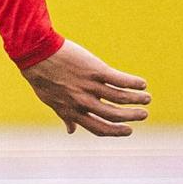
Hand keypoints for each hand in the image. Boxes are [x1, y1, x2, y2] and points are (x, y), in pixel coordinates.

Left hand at [21, 40, 148, 135]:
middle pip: (114, 115)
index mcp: (72, 111)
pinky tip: (142, 84)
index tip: (128, 130)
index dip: (116, 132)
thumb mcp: (50, 100)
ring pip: (121, 98)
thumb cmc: (42, 76)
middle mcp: (82, 102)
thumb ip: (64, 115)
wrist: (35, 52)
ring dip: (138, 99)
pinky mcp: (96, 70)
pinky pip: (121, 80)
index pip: (98, 128)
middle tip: (143, 114)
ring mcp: (89, 86)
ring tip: (146, 98)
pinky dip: (134, 83)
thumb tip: (71, 130)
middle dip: (132, 117)